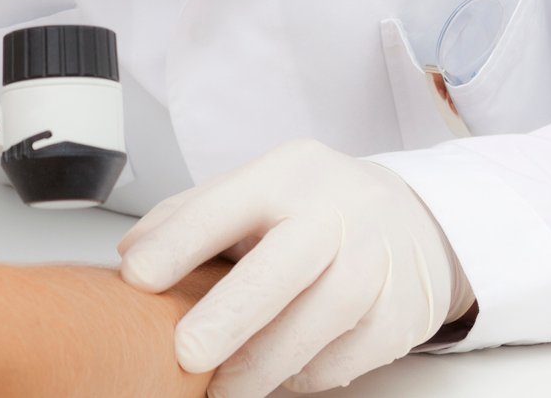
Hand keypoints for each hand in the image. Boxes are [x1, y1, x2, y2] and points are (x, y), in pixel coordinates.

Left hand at [116, 140, 471, 397]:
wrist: (418, 223)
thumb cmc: (318, 210)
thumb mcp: (258, 193)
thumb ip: (193, 217)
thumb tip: (132, 254)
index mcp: (287, 174)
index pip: (225, 204)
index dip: (178, 242)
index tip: (137, 277)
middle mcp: (337, 211)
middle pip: (283, 266)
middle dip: (230, 316)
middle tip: (186, 354)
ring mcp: (377, 261)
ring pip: (320, 319)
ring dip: (264, 364)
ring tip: (225, 388)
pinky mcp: (402, 312)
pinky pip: (348, 355)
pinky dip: (306, 374)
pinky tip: (281, 374)